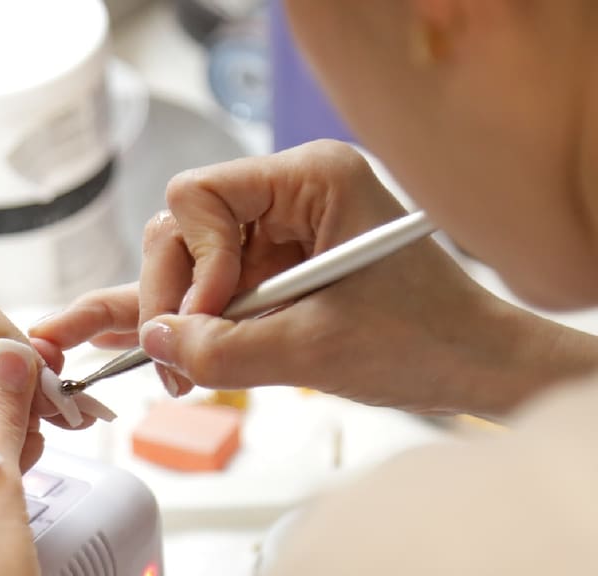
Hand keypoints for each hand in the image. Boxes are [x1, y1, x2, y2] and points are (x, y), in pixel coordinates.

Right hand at [33, 140, 592, 416]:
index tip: (208, 319)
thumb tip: (155, 340)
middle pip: (182, 230)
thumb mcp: (315, 350)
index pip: (199, 196)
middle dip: (171, 297)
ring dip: (171, 316)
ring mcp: (277, 234)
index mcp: (312, 179)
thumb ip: (225, 348)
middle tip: (174, 361)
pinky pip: (208, 290)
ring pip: (185, 263)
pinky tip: (125, 339)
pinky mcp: (273, 272)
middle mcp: (288, 195)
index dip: (190, 262)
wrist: (476, 369)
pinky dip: (180, 319)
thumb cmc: (426, 342)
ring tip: (159, 368)